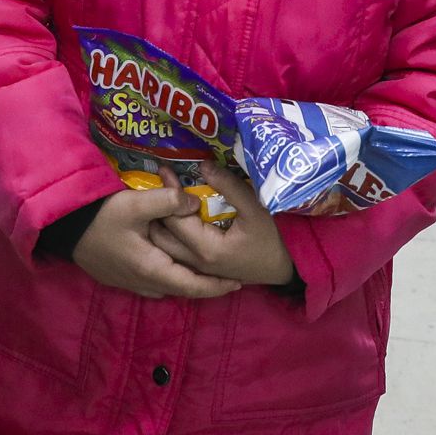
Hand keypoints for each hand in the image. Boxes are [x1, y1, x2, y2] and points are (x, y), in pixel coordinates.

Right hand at [71, 181, 245, 301]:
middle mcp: (143, 282)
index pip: (192, 286)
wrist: (64, 229)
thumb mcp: (135, 204)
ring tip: (206, 270)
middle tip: (228, 276)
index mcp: (152, 269)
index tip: (237, 283)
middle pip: (181, 289)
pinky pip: (153, 282)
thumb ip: (169, 201)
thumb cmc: (101, 217)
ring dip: (187, 281)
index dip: (216, 287)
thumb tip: (195, 202)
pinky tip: (173, 263)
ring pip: (167, 287)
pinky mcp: (119, 276)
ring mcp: (129, 282)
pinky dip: (170, 276)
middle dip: (206, 284)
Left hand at [146, 163, 296, 287]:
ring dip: (158, 221)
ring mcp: (194, 268)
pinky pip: (171, 251)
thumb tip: (203, 165)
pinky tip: (170, 216)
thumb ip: (230, 187)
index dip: (168, 193)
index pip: (176, 219)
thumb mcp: (255, 209)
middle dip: (157, 207)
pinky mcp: (196, 269)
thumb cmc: (268, 239)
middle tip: (157, 182)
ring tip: (159, 197)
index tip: (165, 170)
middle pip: (162, 234)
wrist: (278, 269)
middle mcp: (194, 262)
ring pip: (162, 246)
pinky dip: (166, 233)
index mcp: (207, 248)